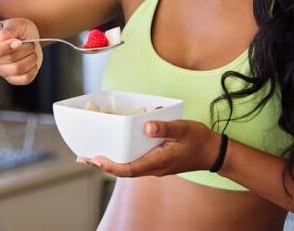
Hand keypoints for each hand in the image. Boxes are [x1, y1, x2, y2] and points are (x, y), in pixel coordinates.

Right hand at [0, 18, 42, 84]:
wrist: (22, 38)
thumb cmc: (15, 30)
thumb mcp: (14, 23)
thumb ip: (9, 29)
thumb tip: (1, 37)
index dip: (5, 47)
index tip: (18, 41)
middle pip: (9, 59)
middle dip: (25, 48)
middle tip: (30, 42)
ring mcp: (2, 72)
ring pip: (17, 70)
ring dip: (30, 58)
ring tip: (32, 50)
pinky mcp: (14, 79)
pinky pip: (25, 79)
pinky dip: (33, 68)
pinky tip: (32, 59)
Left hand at [78, 120, 220, 176]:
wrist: (213, 151)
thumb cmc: (198, 139)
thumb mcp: (183, 129)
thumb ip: (165, 128)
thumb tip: (147, 126)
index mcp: (158, 162)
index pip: (129, 169)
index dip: (111, 165)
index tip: (96, 159)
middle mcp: (153, 167)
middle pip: (123, 170)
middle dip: (103, 165)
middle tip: (83, 157)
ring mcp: (154, 166)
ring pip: (128, 168)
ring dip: (110, 163)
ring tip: (92, 155)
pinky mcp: (156, 162)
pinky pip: (134, 163)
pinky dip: (120, 159)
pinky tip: (114, 151)